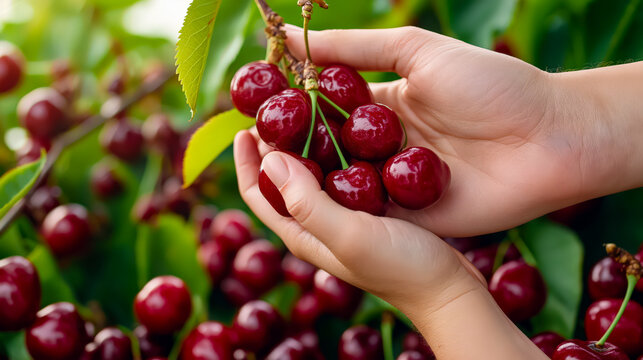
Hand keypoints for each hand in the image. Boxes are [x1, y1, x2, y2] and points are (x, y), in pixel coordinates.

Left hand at [234, 130, 545, 358]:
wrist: (447, 289)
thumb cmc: (400, 268)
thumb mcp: (348, 234)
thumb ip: (307, 202)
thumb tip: (268, 159)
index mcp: (302, 231)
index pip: (258, 194)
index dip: (246, 161)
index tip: (244, 125)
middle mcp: (316, 223)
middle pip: (283, 179)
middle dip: (275, 144)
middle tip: (278, 107)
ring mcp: (343, 215)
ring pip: (315, 172)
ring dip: (308, 142)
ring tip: (311, 107)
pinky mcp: (369, 208)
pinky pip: (345, 172)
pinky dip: (340, 149)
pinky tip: (352, 127)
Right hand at [284, 25, 614, 236]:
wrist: (549, 139)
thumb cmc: (490, 86)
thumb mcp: (418, 51)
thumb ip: (355, 49)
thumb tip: (291, 40)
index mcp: (384, 106)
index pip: (323, 108)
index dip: (289, 106)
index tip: (251, 103)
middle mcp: (383, 146)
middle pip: (325, 149)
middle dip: (288, 146)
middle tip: (247, 142)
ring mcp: (394, 184)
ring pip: (340, 184)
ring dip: (306, 179)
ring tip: (264, 171)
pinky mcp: (409, 216)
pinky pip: (365, 212)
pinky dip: (338, 208)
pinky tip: (304, 204)